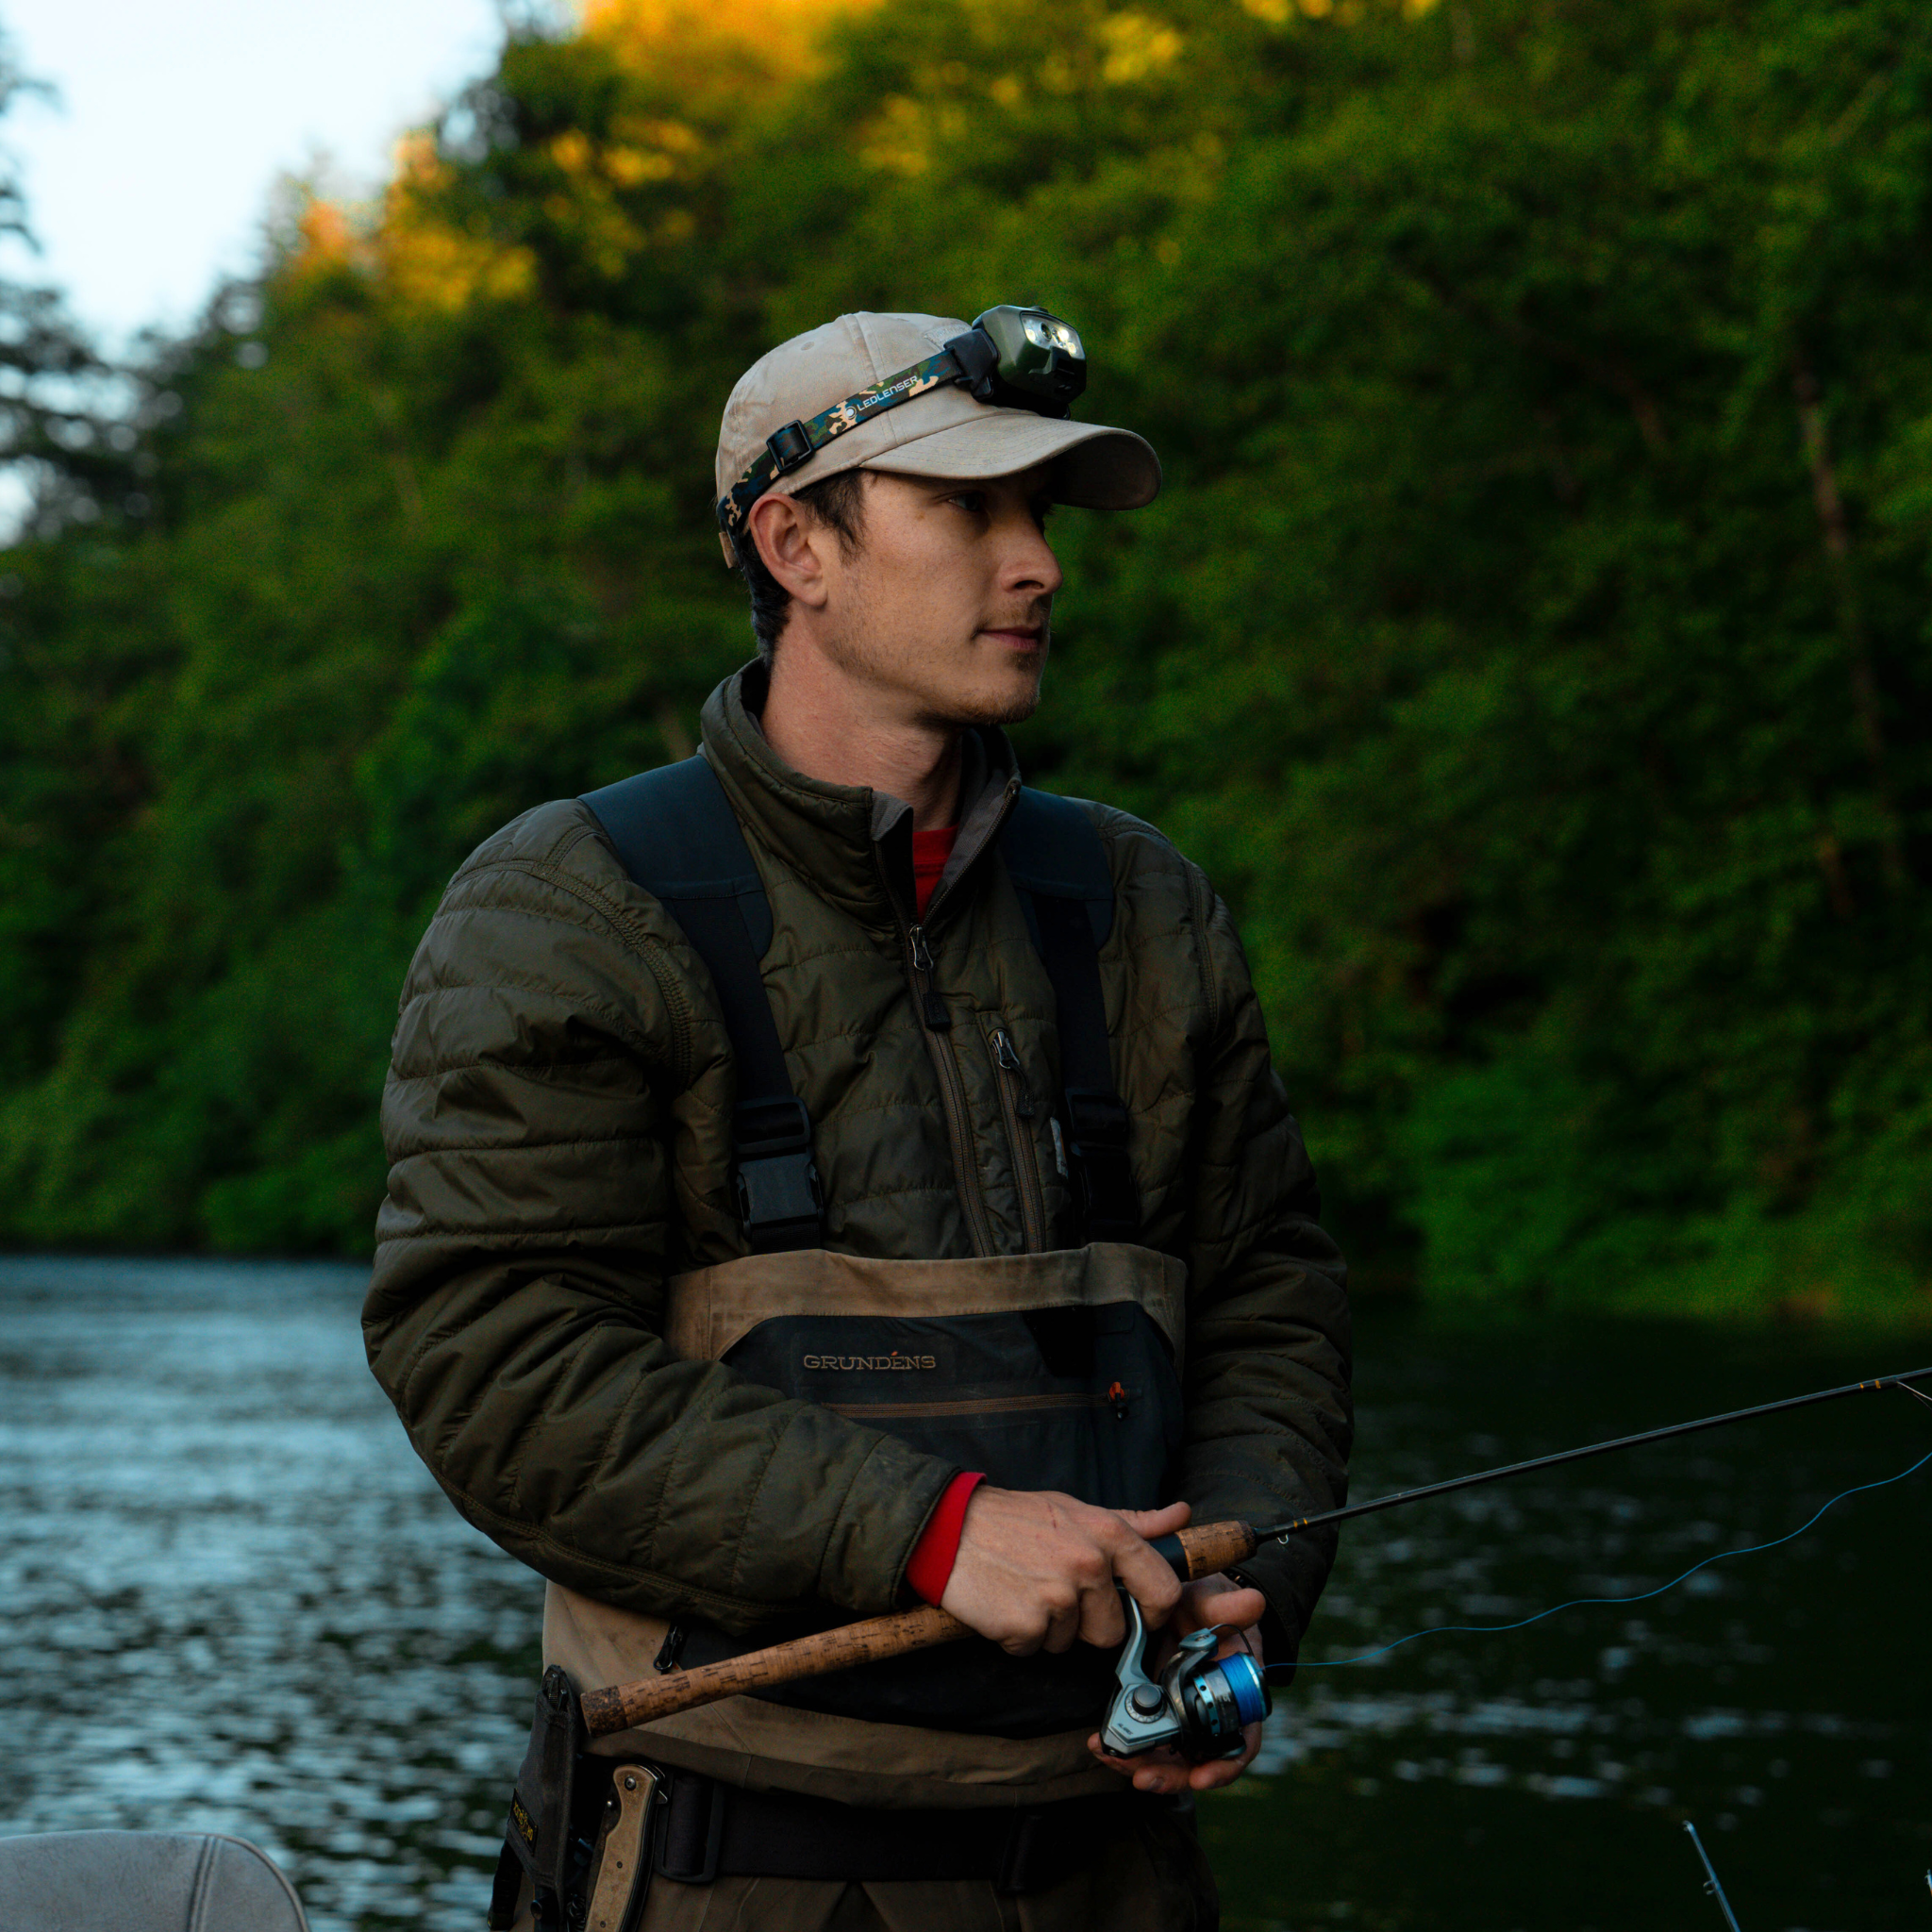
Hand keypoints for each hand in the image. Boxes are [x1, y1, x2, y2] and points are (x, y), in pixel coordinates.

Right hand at [939, 1487, 1188, 1655]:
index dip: (1153, 1611)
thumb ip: (1133, 1521)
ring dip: (1051, 1629)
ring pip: (1072, 1643)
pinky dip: (1020, 1636)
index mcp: (1108, 1534)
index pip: (1163, 1590)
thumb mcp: (1076, 1508)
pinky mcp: (1026, 1625)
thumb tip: (1180, 1516)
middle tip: (1055, 1592)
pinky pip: (1035, 1649)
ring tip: (1026, 1591)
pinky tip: (1006, 1604)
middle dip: (1087, 1623)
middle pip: (1114, 1630)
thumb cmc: (1015, 1518)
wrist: (949, 1527)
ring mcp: (1058, 1597)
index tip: (1137, 1613)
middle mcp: (1088, 1565)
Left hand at [1086, 1572, 1267, 1794]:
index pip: (1241, 1743)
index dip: (1223, 1766)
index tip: (1201, 1777)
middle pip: (1198, 1760)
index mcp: (1237, 1693)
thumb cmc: (1208, 1603)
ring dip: (1143, 1765)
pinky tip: (1102, 1744)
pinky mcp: (1159, 1712)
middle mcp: (1213, 1712)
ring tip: (1112, 1758)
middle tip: (1141, 1775)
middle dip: (1170, 1774)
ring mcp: (1185, 1715)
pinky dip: (1127, 1748)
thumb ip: (1227, 1605)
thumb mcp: (1213, 1600)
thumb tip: (1253, 1603)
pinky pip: (1146, 1741)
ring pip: (1169, 1758)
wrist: (1182, 1599)